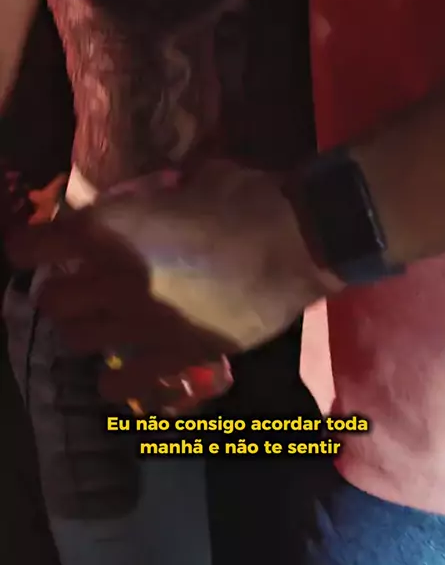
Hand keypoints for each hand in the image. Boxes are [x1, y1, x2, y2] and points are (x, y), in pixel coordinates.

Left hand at [7, 160, 332, 401]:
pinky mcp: (176, 355)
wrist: (298, 242)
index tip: (33, 248)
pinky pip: (127, 382)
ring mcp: (141, 324)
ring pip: (78, 340)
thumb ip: (161, 198)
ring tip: (97, 325)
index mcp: (110, 230)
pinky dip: (114, 383)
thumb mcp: (194, 180)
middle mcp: (112, 280)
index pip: (34, 246)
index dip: (26, 247)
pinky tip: (112, 384)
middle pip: (52, 300)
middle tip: (72, 286)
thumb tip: (156, 201)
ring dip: (81, 330)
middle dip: (55, 292)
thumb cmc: (247, 199)